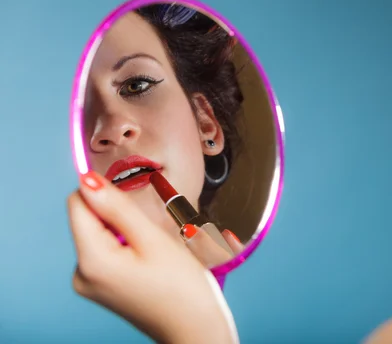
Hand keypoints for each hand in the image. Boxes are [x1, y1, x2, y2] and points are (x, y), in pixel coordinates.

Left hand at [67, 171, 238, 343]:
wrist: (196, 331)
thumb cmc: (183, 289)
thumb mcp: (152, 239)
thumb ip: (117, 207)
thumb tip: (87, 179)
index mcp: (91, 260)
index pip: (78, 203)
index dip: (107, 194)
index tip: (136, 206)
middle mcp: (81, 274)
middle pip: (90, 219)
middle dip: (121, 216)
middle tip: (153, 236)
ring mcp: (90, 283)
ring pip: (101, 234)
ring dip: (128, 231)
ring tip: (156, 252)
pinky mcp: (102, 288)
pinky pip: (108, 252)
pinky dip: (129, 247)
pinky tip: (152, 262)